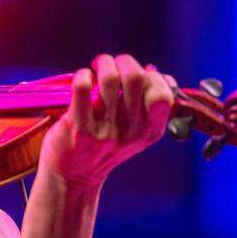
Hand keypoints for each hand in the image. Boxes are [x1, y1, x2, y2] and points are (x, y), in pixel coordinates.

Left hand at [40, 53, 173, 189]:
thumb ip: (148, 107)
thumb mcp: (134, 133)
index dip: (152, 76)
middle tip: (113, 63)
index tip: (139, 74)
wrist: (73, 176)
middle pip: (135, 78)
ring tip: (97, 66)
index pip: (162, 95)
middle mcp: (129, 132)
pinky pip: (83, 87)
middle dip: (124, 61)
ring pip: (110, 79)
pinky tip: (83, 79)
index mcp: (149, 132)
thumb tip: (158, 74)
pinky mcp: (78, 127)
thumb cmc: (104, 147)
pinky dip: (83, 75)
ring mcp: (104, 130)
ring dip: (103, 64)